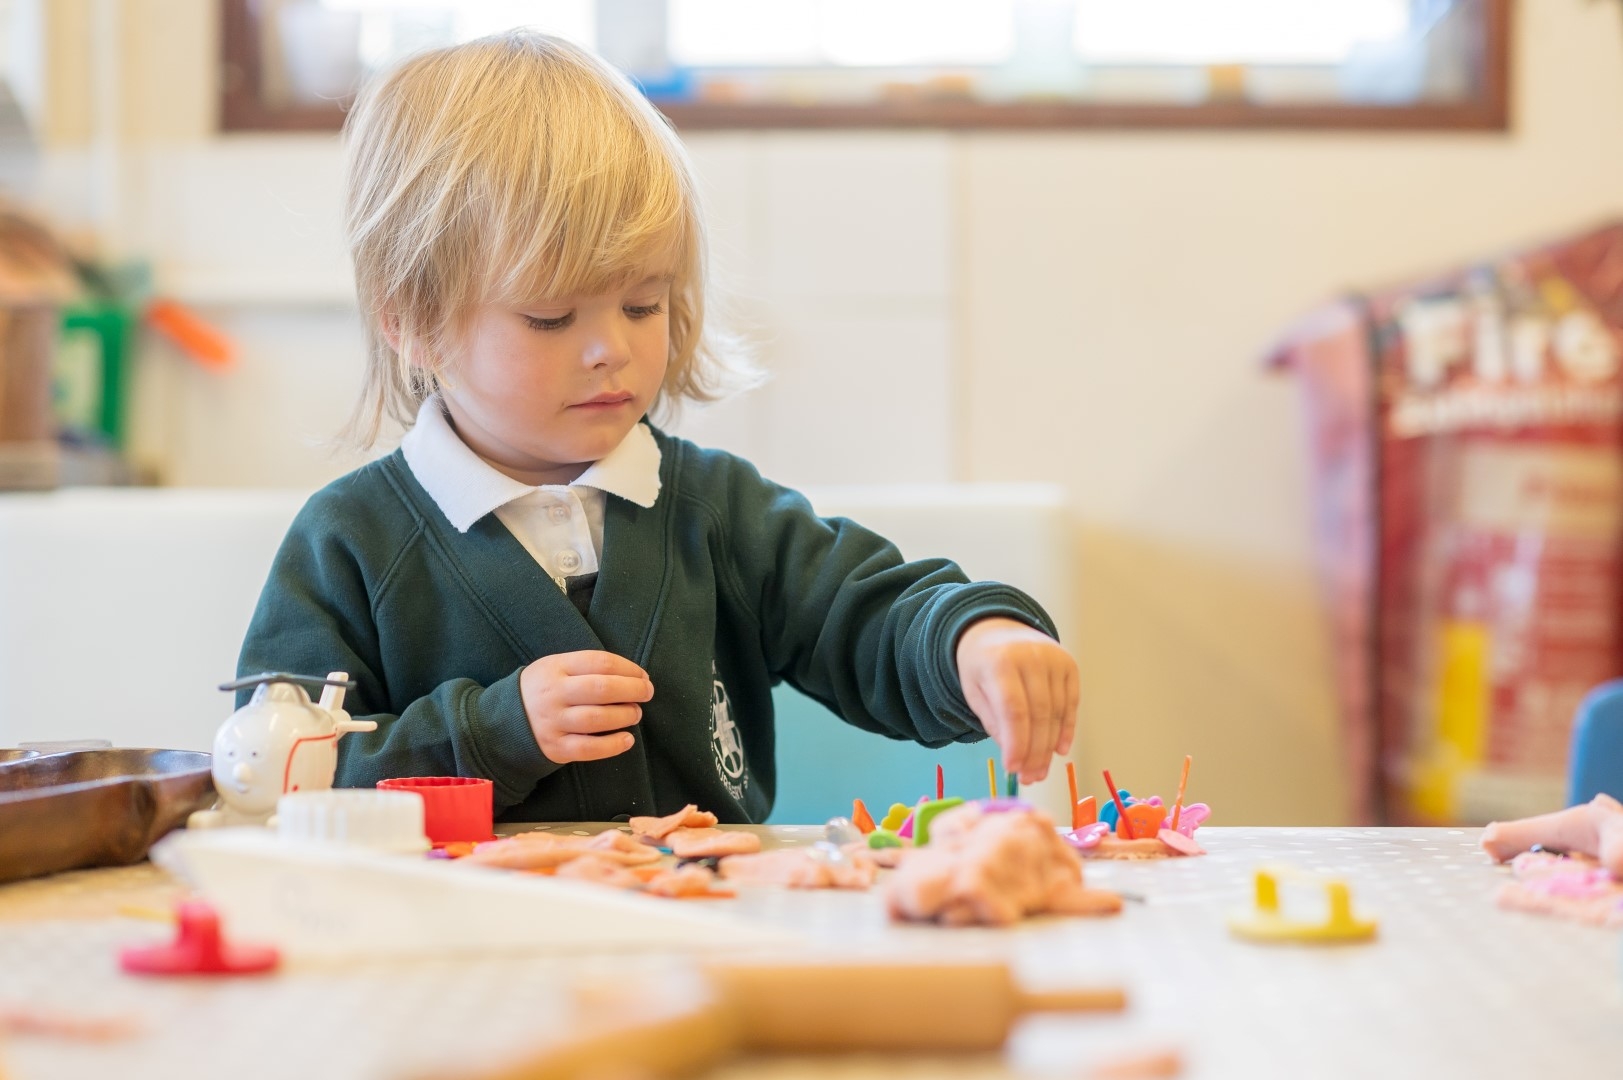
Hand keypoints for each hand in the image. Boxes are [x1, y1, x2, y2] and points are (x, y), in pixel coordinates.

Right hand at [520, 651, 652, 764]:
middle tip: (647, 693)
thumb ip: (588, 668)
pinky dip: (613, 745)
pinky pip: (589, 749)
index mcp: (556, 668)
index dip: (628, 668)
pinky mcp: (556, 748)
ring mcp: (553, 722)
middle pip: (601, 688)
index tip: (643, 676)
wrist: (504, 722)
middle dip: (632, 690)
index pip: (600, 662)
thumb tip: (634, 676)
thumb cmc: (543, 690)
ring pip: (597, 718)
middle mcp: (554, 694)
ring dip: (625, 715)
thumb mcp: (556, 667)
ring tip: (635, 713)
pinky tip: (627, 740)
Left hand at [955, 617, 1077, 783]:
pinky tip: (1059, 750)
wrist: (996, 629)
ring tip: (1040, 771)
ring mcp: (1054, 658)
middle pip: (1039, 714)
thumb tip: (1017, 757)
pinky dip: (1067, 729)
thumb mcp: (974, 692)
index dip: (1016, 743)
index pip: (1014, 710)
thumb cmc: (982, 667)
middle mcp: (1031, 656)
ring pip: (1057, 712)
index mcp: (1000, 662)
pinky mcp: (1069, 663)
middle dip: (1035, 751)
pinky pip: (1071, 703)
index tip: (1013, 768)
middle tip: (1030, 777)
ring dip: (1050, 747)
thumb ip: (994, 722)